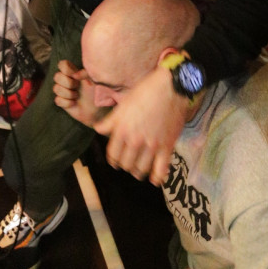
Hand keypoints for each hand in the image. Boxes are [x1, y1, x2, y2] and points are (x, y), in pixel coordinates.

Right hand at [53, 59, 102, 127]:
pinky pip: (57, 100)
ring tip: (77, 96)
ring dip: (68, 94)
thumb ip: (87, 74)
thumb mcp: (96, 81)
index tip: (75, 75)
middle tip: (77, 87)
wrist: (99, 111)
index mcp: (75, 73)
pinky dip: (66, 103)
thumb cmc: (100, 93)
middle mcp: (68, 81)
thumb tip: (75, 75)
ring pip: (55, 88)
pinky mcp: (63, 102)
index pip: (62, 64)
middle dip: (68, 83)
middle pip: (56, 76)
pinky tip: (74, 104)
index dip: (66, 69)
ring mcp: (64, 91)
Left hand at [94, 66, 194, 183]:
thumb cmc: (144, 92)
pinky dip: (157, 178)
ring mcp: (152, 145)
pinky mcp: (167, 147)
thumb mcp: (123, 105)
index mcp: (122, 130)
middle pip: (126, 164)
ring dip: (138, 172)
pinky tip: (155, 180)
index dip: (113, 159)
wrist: (170, 88)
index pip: (112, 155)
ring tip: (139, 170)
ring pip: (141, 169)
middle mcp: (135, 140)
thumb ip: (110, 121)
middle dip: (125, 165)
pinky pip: (161, 169)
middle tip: (128, 163)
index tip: (115, 160)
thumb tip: (97, 129)